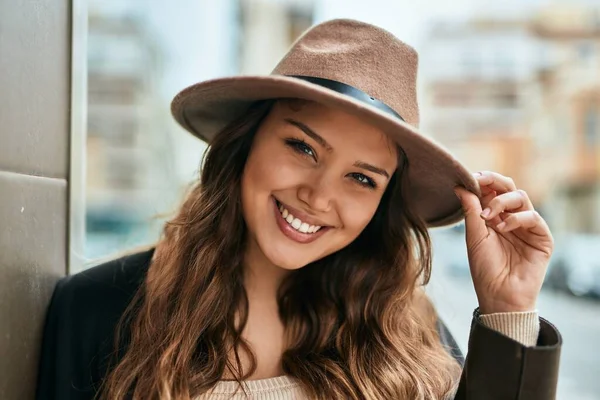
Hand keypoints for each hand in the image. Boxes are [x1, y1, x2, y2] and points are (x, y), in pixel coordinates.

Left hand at [453, 171, 553, 313]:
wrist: (500, 296)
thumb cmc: (485, 269)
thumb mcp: (473, 237)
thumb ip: (470, 211)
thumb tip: (460, 186)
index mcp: (493, 217)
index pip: (490, 191)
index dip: (482, 181)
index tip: (469, 176)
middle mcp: (510, 218)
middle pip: (508, 188)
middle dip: (494, 181)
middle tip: (480, 180)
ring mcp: (527, 227)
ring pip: (521, 197)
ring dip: (501, 201)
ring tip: (487, 215)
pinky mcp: (542, 237)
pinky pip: (533, 217)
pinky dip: (517, 218)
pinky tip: (503, 227)